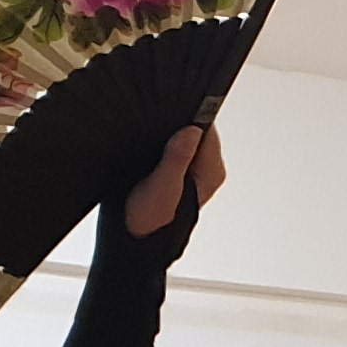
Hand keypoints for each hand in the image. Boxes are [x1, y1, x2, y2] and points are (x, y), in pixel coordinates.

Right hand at [121, 125, 224, 239]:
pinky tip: (150, 149)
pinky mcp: (179, 168)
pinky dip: (162, 143)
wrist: (135, 234)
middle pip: (197, 131)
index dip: (190, 117)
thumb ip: (177, 158)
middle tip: (156, 130)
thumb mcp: (162, 187)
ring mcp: (194, 168)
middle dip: (177, 125)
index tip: (170, 111)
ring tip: (151, 143)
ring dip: (168, 135)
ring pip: (184, 137)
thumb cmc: (149, 218)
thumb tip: (191, 132)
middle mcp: (208, 169)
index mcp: (212, 172)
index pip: (207, 130)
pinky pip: (175, 146)